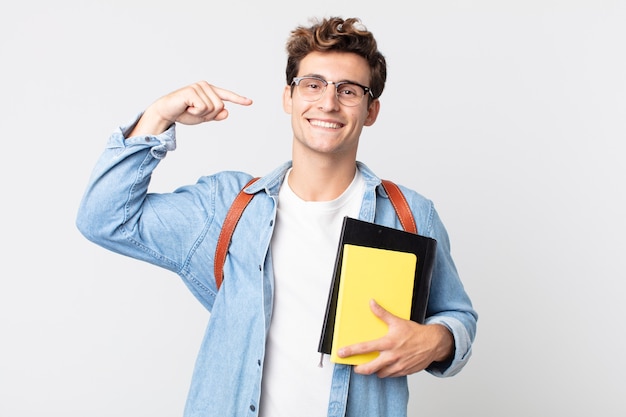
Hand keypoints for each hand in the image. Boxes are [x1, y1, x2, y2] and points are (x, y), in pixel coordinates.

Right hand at [129, 81, 252, 136]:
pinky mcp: (192, 91)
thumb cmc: (184, 113)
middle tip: (195, 112)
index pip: (226, 96)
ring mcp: (199, 87)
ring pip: (212, 108)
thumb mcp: (203, 117)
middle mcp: (205, 86)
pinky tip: (187, 107)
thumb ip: (215, 115)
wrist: (167, 112)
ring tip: (190, 109)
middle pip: (220, 106)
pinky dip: (195, 112)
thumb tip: (227, 112)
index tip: (249, 102)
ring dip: (201, 114)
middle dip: (209, 115)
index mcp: (210, 91)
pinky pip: (203, 107)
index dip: (239, 99)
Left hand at [337, 299, 453, 377]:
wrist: (434, 343)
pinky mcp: (404, 372)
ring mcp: (398, 366)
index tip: (341, 353)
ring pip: (380, 374)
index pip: (365, 348)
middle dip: (360, 369)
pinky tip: (385, 367)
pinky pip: (390, 376)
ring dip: (374, 371)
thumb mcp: (397, 321)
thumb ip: (382, 314)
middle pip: (370, 368)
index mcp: (388, 343)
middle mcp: (392, 356)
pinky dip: (386, 372)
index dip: (351, 351)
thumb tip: (371, 303)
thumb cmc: (415, 333)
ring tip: (371, 366)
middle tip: (355, 367)